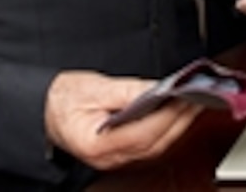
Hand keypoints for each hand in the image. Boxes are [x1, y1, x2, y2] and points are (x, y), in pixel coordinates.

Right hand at [45, 71, 200, 169]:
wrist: (43, 112)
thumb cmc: (61, 100)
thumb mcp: (93, 87)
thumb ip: (128, 90)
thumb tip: (159, 88)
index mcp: (96, 144)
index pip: (142, 133)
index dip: (169, 116)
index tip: (188, 97)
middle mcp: (108, 158)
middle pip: (155, 142)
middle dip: (181, 119)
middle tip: (202, 96)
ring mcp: (116, 159)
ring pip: (157, 146)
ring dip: (179, 124)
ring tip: (196, 101)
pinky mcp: (122, 153)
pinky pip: (151, 144)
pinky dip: (168, 128)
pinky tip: (179, 113)